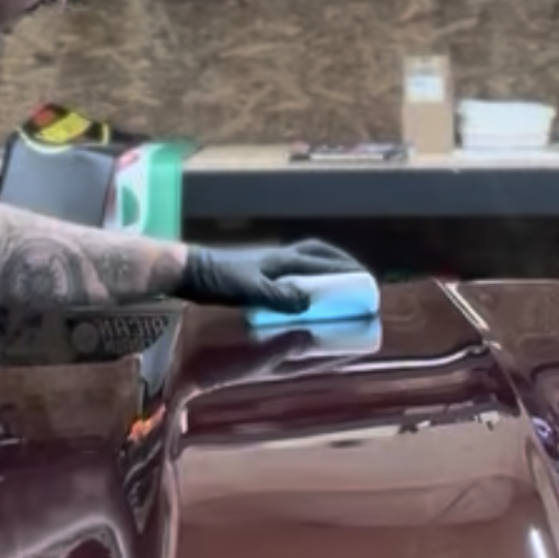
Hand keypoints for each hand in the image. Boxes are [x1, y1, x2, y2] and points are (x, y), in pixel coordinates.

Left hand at [177, 239, 367, 313]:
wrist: (191, 272)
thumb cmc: (219, 280)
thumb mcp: (250, 290)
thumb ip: (278, 297)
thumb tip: (309, 303)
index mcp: (284, 259)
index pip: (324, 262)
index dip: (348, 271)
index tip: (367, 280)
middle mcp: (281, 257)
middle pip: (320, 254)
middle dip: (342, 263)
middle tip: (358, 278)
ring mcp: (270, 262)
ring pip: (307, 259)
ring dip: (326, 267)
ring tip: (339, 285)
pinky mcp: (260, 271)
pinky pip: (294, 270)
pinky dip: (308, 278)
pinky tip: (306, 294)